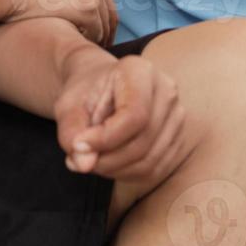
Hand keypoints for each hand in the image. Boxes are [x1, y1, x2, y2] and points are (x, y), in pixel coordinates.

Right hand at [0, 0, 117, 45]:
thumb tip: (71, 0)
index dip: (100, 11)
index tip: (98, 27)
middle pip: (108, 6)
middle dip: (105, 27)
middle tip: (100, 45)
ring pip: (105, 22)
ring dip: (98, 38)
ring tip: (88, 50)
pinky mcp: (88, 7)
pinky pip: (97, 32)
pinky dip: (90, 42)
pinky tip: (78, 46)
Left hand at [54, 47, 187, 183]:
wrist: (102, 90)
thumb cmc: (85, 94)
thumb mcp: (68, 106)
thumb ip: (71, 132)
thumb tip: (84, 164)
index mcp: (140, 71)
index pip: (134, 115)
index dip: (105, 139)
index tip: (78, 146)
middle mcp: (166, 92)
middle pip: (142, 141)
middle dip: (106, 159)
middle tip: (78, 158)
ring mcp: (176, 117)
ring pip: (149, 161)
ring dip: (114, 169)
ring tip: (90, 159)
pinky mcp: (177, 139)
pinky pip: (155, 170)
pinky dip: (127, 174)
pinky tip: (108, 162)